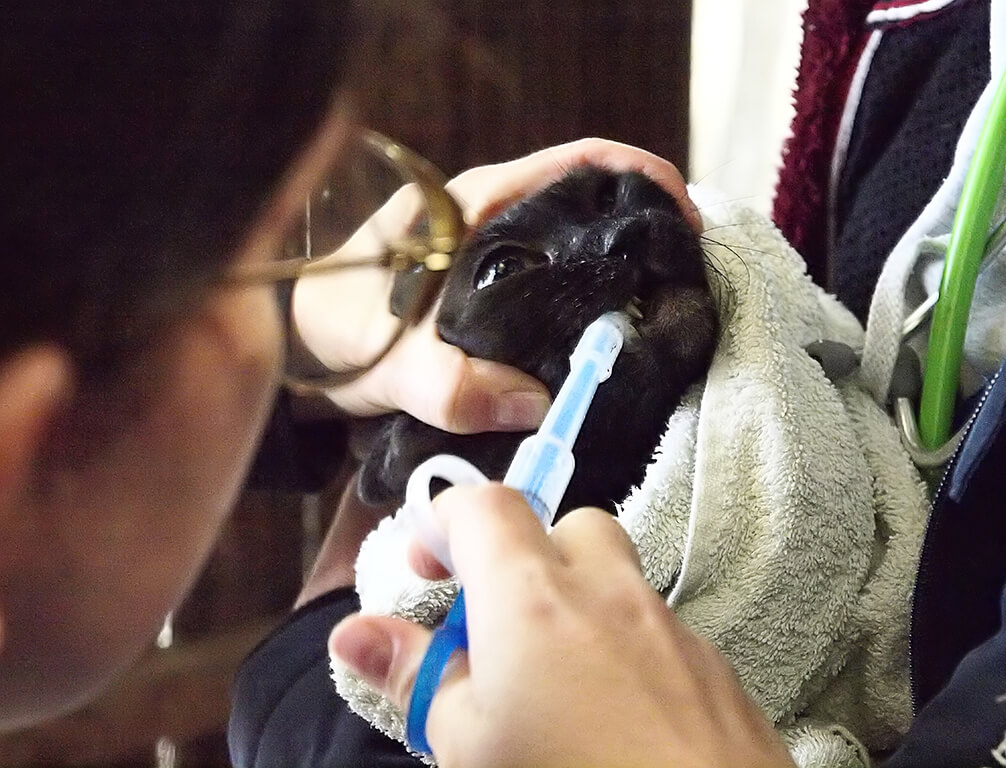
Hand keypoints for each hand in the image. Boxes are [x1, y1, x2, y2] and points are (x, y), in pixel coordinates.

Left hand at [293, 138, 694, 434]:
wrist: (293, 354)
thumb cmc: (327, 335)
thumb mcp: (384, 360)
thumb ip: (447, 383)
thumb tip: (537, 405)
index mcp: (468, 206)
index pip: (572, 164)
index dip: (639, 175)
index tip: (683, 217)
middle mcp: (489, 221)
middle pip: (589, 205)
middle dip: (644, 233)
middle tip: (684, 284)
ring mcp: (494, 256)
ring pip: (575, 251)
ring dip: (618, 277)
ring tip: (659, 319)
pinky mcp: (493, 294)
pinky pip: (555, 291)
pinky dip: (587, 311)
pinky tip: (606, 348)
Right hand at [329, 485, 796, 767]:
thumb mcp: (468, 746)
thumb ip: (413, 675)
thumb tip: (353, 631)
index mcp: (533, 596)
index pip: (485, 505)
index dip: (445, 518)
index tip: (424, 565)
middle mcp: (608, 590)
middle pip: (567, 525)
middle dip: (526, 556)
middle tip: (496, 621)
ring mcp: (671, 625)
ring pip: (619, 577)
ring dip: (579, 602)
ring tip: (554, 678)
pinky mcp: (715, 667)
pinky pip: (660, 629)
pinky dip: (627, 646)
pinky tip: (617, 714)